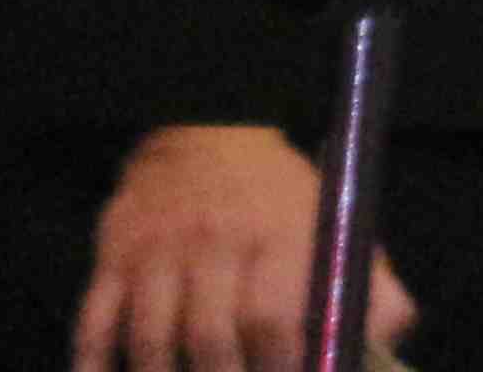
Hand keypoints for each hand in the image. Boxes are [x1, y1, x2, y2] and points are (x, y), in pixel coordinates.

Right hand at [74, 123, 413, 371]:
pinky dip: (96, 366)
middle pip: (209, 338)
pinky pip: (95, 323)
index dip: (280, 365)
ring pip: (151, 340)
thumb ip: (366, 283)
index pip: (271, 316)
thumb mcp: (334, 222)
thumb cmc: (279, 197)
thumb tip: (387, 338)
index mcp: (277, 233)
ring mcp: (159, 251)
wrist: (206, 135)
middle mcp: (215, 241)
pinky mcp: (114, 258)